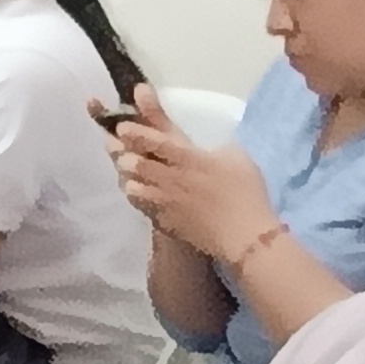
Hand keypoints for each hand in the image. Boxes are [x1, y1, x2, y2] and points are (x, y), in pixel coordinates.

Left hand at [112, 86, 274, 266]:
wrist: (244, 236)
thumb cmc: (246, 192)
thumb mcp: (237, 157)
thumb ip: (215, 148)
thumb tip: (205, 149)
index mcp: (189, 159)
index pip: (155, 142)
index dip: (136, 133)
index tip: (122, 127)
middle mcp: (171, 179)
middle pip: (136, 163)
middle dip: (123, 153)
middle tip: (118, 147)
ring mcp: (164, 203)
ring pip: (133, 186)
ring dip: (127, 176)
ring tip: (128, 171)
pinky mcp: (164, 222)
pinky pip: (141, 206)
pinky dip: (137, 196)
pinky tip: (139, 192)